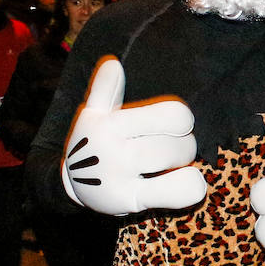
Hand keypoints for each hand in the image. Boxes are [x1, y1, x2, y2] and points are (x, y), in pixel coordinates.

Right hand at [59, 57, 206, 215]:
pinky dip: (191, 186)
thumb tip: (112, 63)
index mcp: (112, 124)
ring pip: (181, 164)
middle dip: (185, 144)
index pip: (173, 115)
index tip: (174, 125)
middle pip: (180, 142)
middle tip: (172, 148)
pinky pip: (179, 192)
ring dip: (185, 164)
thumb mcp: (93, 114)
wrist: (73, 187)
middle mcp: (116, 151)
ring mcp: (122, 179)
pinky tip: (185, 182)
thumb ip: (105, 89)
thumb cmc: (95, 142)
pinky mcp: (131, 202)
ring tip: (171, 165)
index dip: (182, 119)